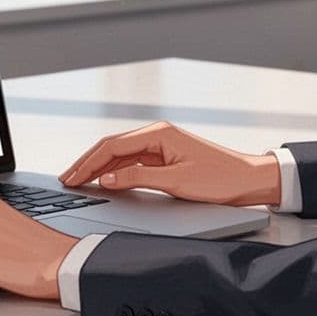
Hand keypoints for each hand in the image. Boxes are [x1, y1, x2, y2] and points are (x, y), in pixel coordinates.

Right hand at [59, 121, 281, 206]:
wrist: (249, 180)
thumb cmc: (220, 179)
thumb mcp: (176, 181)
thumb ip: (138, 177)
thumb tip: (107, 179)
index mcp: (158, 133)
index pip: (111, 146)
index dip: (88, 163)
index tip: (72, 178)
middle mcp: (156, 135)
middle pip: (111, 147)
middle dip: (86, 163)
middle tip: (66, 179)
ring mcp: (160, 145)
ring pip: (119, 154)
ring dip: (98, 167)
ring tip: (78, 180)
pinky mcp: (164, 157)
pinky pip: (131, 162)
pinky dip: (114, 171)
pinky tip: (103, 181)